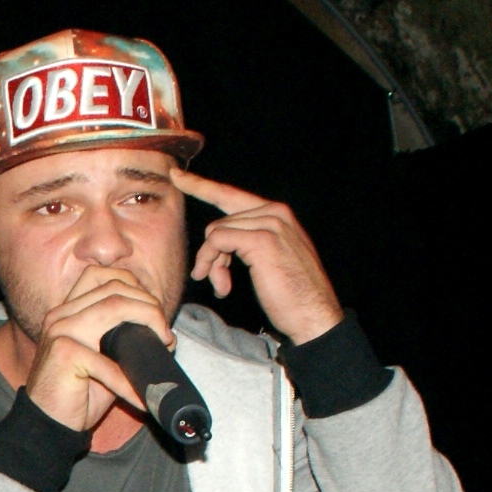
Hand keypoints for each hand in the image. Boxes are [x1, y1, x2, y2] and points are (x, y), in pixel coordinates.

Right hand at [23, 263, 173, 433]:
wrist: (46, 427)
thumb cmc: (76, 396)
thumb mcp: (102, 361)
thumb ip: (124, 342)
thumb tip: (164, 336)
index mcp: (66, 311)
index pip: (101, 276)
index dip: (134, 285)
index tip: (154, 311)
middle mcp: (60, 316)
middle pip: (114, 288)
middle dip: (149, 305)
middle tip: (165, 333)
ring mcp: (60, 332)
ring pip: (114, 307)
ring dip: (147, 322)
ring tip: (162, 346)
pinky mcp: (64, 354)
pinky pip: (109, 362)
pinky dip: (130, 381)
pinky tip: (142, 397)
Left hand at [171, 168, 343, 344]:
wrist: (315, 316)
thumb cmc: (292, 295)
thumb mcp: (269, 260)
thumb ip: (246, 242)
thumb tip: (215, 241)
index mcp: (277, 214)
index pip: (230, 195)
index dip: (201, 186)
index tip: (177, 176)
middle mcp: (275, 212)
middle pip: (218, 222)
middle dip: (211, 254)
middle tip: (211, 279)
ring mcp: (270, 223)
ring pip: (215, 233)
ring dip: (212, 263)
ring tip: (222, 286)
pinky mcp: (261, 240)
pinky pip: (217, 241)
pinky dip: (212, 262)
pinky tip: (224, 286)